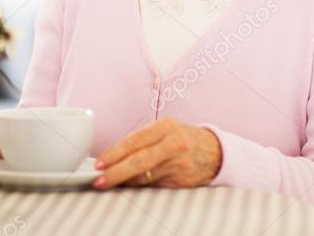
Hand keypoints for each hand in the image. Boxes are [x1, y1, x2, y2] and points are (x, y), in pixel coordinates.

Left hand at [92, 118, 221, 189]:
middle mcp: (174, 144)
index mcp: (166, 127)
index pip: (134, 141)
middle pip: (139, 161)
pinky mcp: (184, 181)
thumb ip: (141, 141)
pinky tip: (132, 185)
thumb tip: (111, 157)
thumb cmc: (180, 138)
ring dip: (126, 181)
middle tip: (100, 180)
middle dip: (116, 172)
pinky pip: (156, 186)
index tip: (99, 164)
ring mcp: (180, 164)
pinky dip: (141, 186)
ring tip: (110, 182)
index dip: (114, 154)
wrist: (214, 151)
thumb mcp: (164, 130)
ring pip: (146, 176)